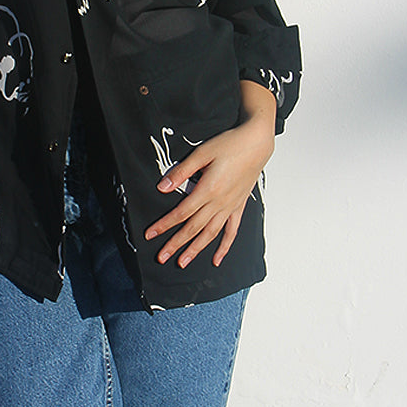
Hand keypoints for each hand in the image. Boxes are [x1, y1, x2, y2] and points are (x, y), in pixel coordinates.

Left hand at [144, 84, 276, 268]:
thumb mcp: (201, 153)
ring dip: (195, 250)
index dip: (164, 225)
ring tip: (182, 262)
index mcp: (208, 189)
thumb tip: (163, 187)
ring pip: (210, 234)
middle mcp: (219, 202)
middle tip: (161, 257)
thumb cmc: (229, 144)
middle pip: (193, 228)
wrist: (256, 143)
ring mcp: (230, 207)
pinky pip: (231, 231)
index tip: (150, 234)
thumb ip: (181, 172)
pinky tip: (216, 259)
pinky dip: (224, 247)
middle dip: (175, 244)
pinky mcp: (239, 206)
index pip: (181, 213)